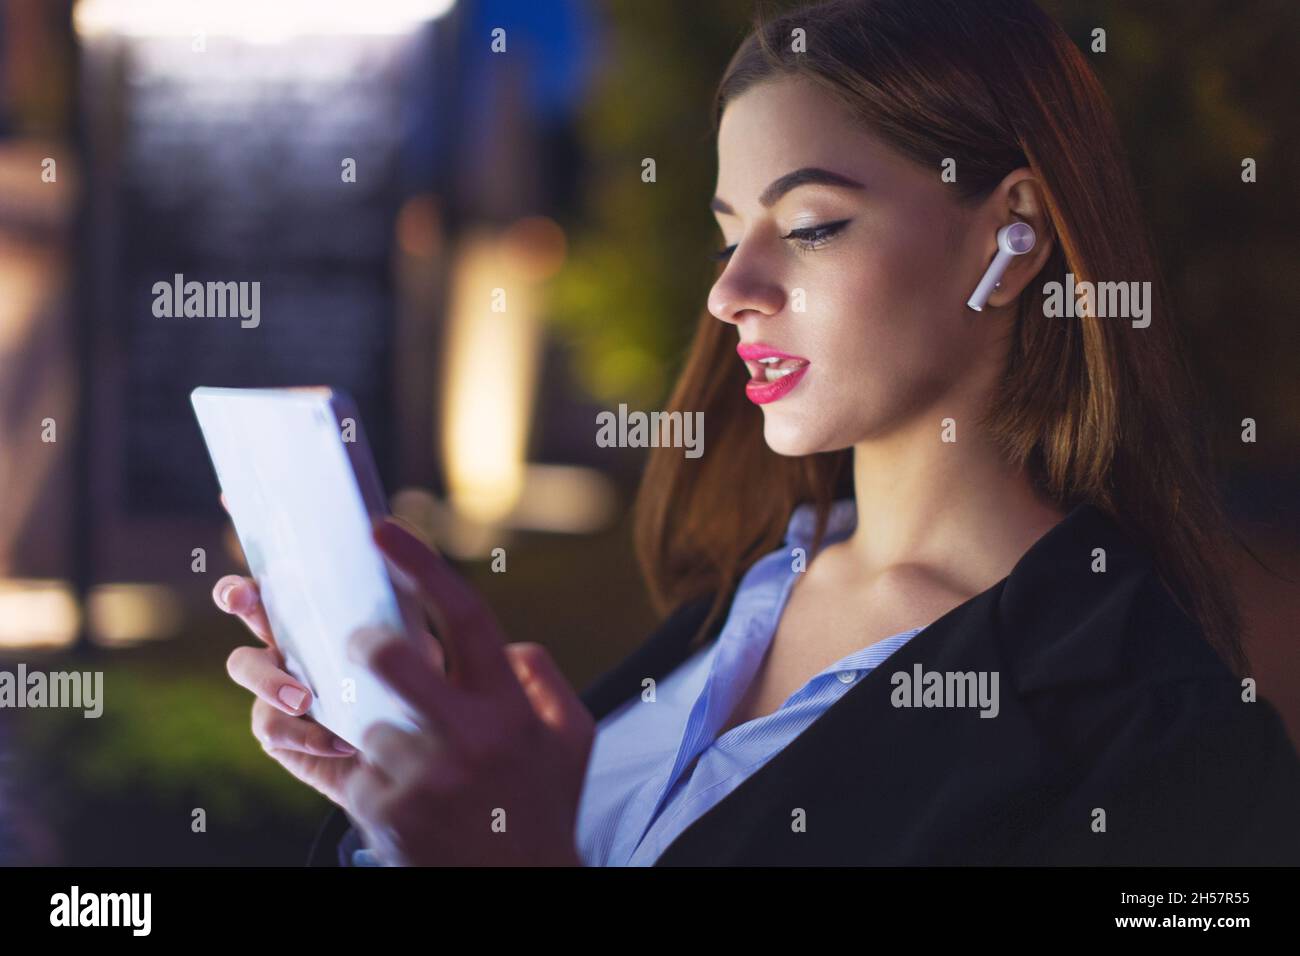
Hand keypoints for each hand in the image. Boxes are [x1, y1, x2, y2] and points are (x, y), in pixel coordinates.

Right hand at [214, 494, 445, 811]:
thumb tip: (447, 574)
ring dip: (270, 678)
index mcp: (319, 602)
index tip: (234, 496)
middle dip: (235, 592)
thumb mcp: (431, 635)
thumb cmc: (425, 681)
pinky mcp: (281, 731)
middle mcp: (290, 636)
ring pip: (245, 666)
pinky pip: (269, 727)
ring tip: (306, 697)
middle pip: (243, 603)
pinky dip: (303, 734)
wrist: (423, 752)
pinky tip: (339, 741)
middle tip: (245, 595)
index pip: (281, 557)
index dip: (250, 525)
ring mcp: (277, 682)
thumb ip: (425, 602)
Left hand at [343, 517, 593, 866]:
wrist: (520, 891)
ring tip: (409, 759)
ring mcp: (424, 778)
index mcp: (512, 708)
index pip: (468, 618)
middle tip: (364, 643)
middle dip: (368, 641)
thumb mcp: (572, 739)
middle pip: (393, 658)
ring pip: (367, 719)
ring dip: (378, 729)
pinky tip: (401, 798)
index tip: (384, 530)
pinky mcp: (387, 815)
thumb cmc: (544, 808)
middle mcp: (469, 738)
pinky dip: (369, 776)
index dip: (423, 567)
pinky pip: (354, 770)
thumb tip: (507, 643)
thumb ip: (544, 678)